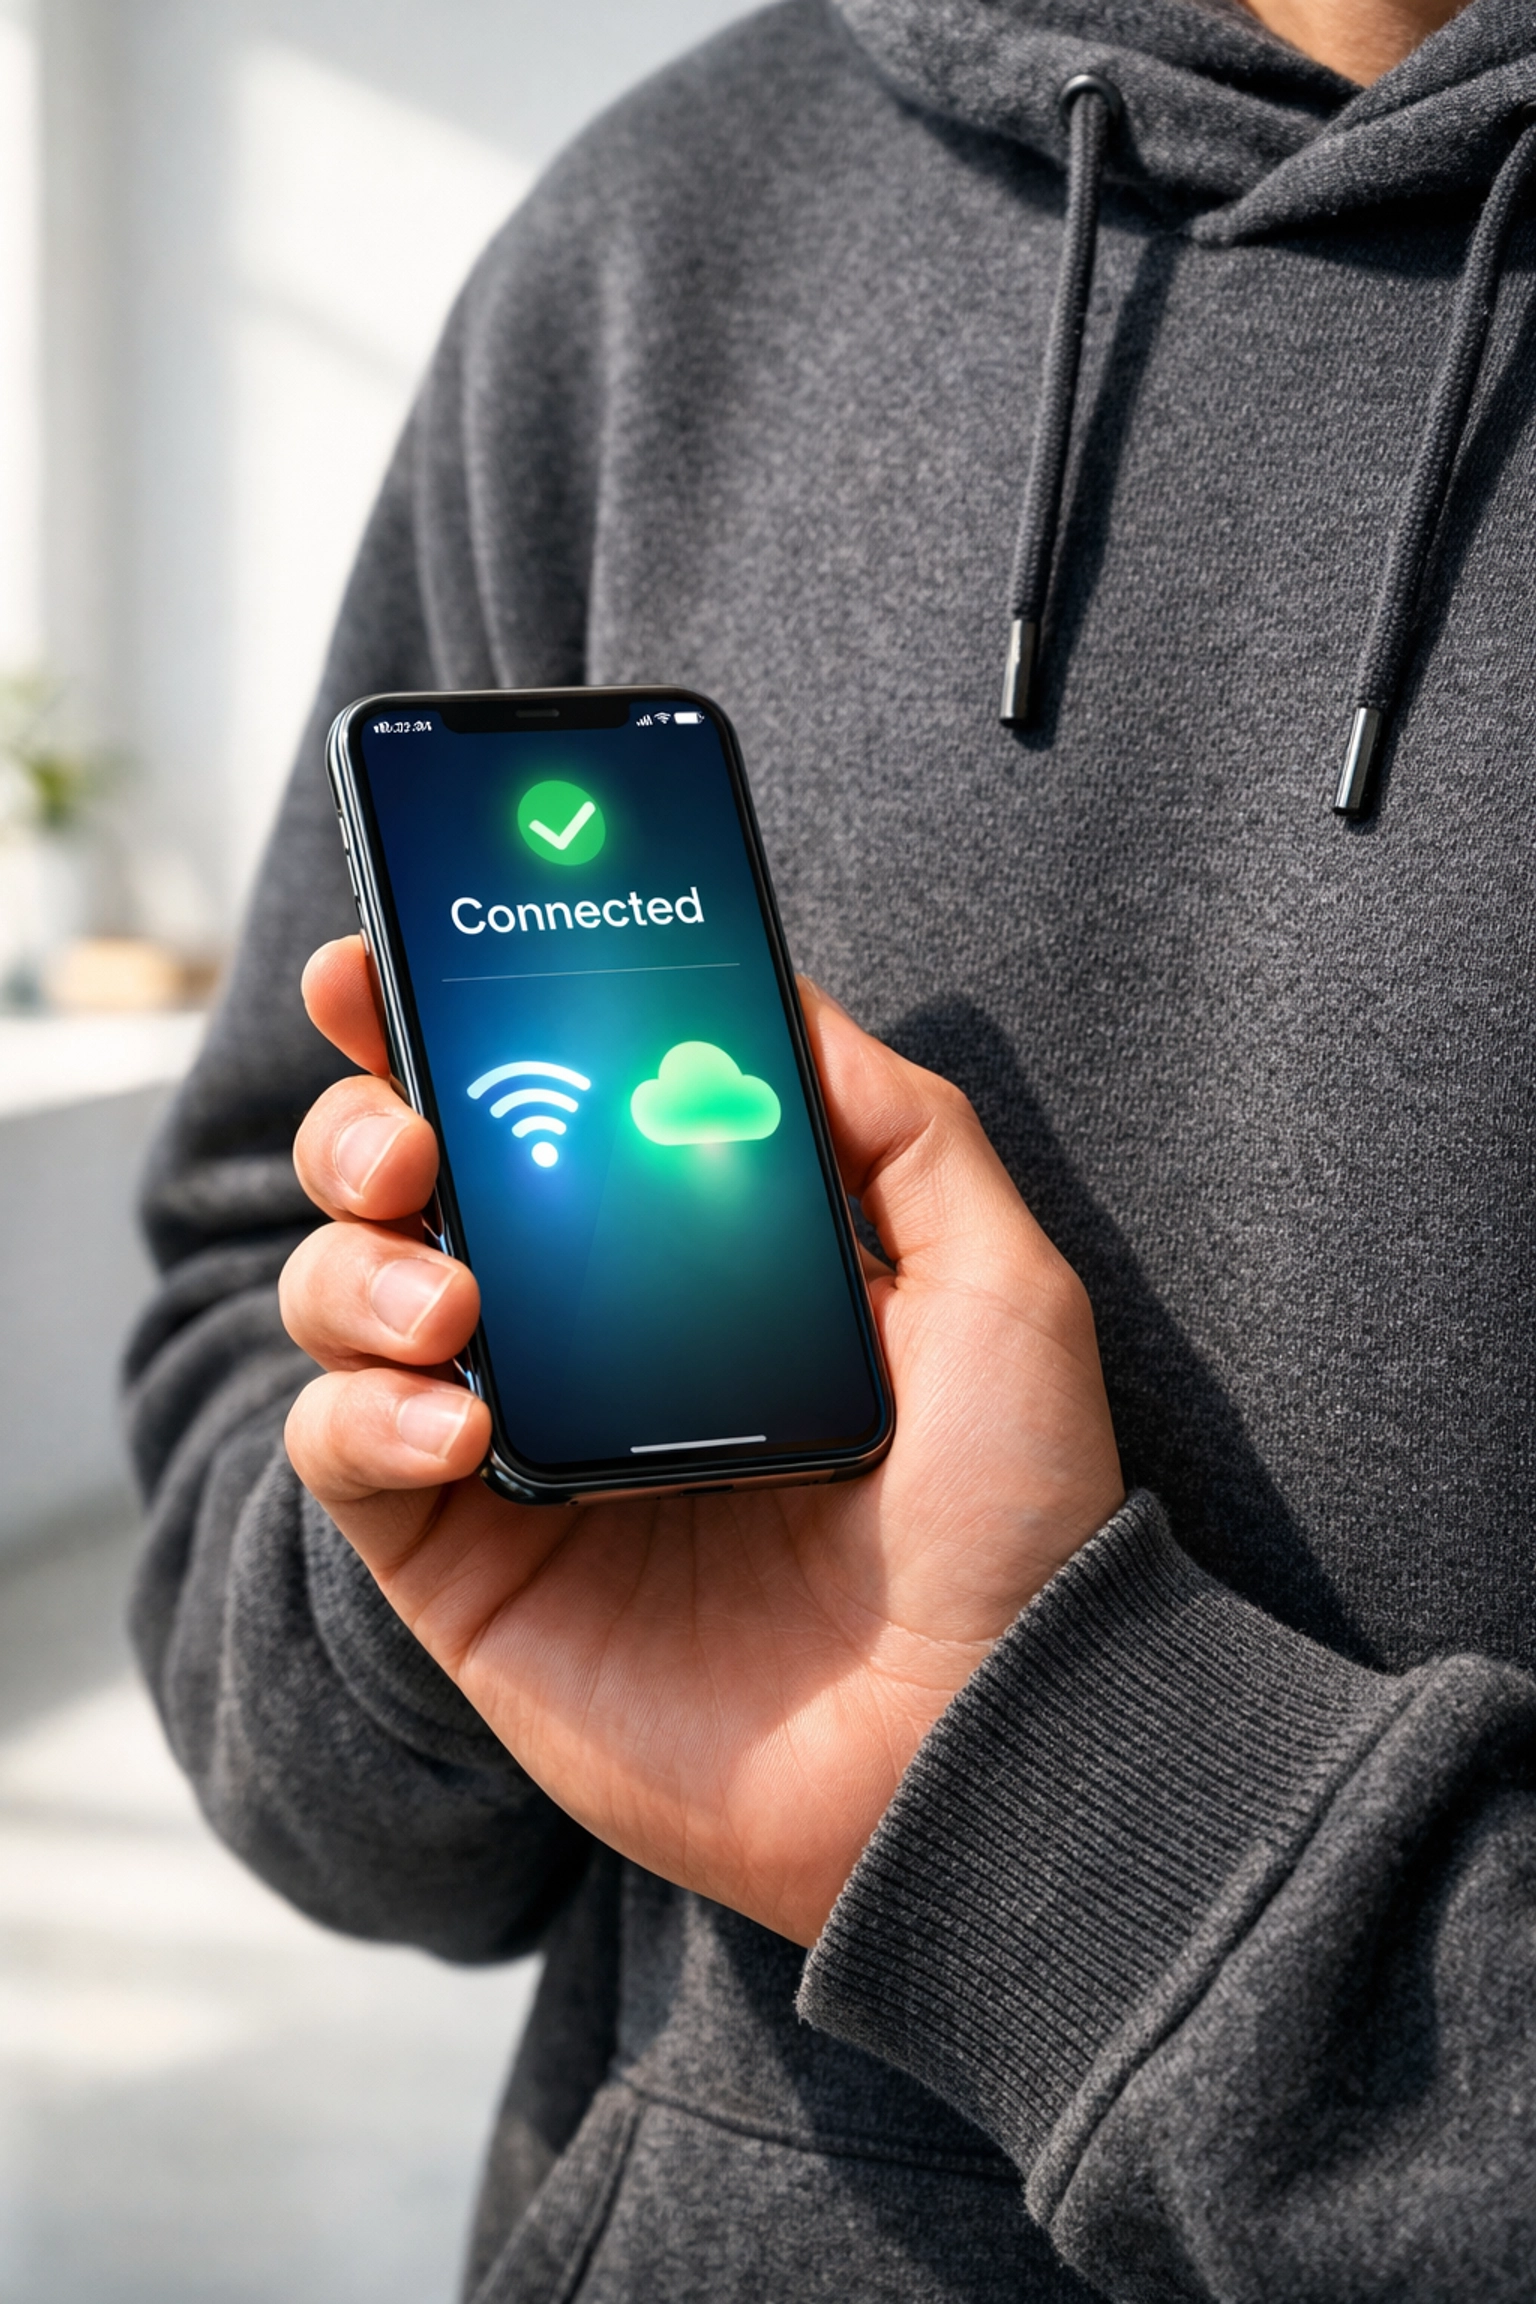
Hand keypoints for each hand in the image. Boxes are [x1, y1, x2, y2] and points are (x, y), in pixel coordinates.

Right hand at [280, 938, 1123, 1945]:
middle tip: (411, 1138)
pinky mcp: (462, 1565)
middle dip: (365, 1127)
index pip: (532, 1114)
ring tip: (453, 1298)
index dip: (440, 1030)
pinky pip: (342, 1453)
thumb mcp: (996, 1285)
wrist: (980, 1741)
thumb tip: (781, 992)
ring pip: (342, 1300)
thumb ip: (897, 1129)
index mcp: (681, 1260)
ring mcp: (508, 1449)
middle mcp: (577, 1337)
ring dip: (356, 1267)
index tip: (391, 961)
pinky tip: (462, 1422)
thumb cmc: (1009, 1518)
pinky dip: (363, 1411)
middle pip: (400, 1188)